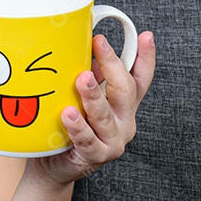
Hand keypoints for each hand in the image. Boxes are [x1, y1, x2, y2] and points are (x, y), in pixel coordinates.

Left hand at [30, 31, 155, 187]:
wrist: (54, 165)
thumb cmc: (67, 124)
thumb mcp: (81, 96)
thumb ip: (89, 74)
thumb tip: (82, 43)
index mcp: (123, 103)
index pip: (141, 78)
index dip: (146, 57)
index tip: (146, 36)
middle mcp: (124, 120)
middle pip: (125, 90)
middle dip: (112, 64)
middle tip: (99, 43)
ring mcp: (112, 140)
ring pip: (105, 115)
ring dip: (93, 95)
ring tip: (82, 79)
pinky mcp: (96, 156)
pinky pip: (87, 139)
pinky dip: (78, 126)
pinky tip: (68, 115)